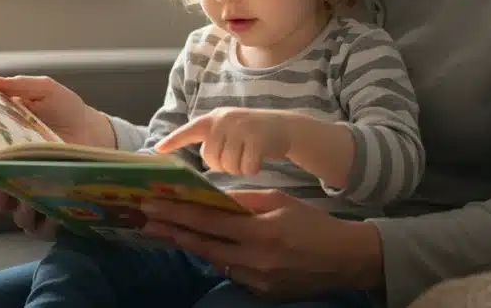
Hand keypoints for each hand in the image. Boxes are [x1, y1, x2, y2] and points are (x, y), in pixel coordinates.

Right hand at [0, 75, 112, 238]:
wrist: (96, 130)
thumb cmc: (66, 111)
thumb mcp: (45, 91)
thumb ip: (21, 86)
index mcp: (8, 155)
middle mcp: (18, 180)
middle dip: (2, 198)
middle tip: (16, 185)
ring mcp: (38, 197)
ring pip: (20, 219)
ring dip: (26, 213)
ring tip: (41, 198)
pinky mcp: (58, 210)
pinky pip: (45, 229)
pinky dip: (47, 225)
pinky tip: (58, 212)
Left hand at [140, 189, 383, 297]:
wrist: (345, 259)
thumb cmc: (312, 223)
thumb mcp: (279, 201)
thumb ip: (243, 201)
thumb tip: (210, 197)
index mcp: (261, 231)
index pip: (209, 220)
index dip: (177, 211)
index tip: (152, 203)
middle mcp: (256, 259)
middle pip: (202, 244)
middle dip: (172, 229)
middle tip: (145, 218)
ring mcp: (257, 280)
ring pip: (213, 259)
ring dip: (190, 243)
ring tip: (167, 229)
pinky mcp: (261, 293)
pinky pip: (230, 272)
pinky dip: (216, 257)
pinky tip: (202, 246)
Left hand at [154, 107, 293, 175]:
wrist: (286, 126)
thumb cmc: (252, 134)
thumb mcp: (229, 128)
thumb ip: (211, 138)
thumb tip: (193, 160)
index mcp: (214, 118)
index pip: (189, 130)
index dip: (173, 140)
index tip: (157, 150)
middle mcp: (225, 120)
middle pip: (210, 158)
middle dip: (222, 164)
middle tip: (236, 156)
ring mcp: (241, 128)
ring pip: (228, 166)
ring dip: (238, 168)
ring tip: (248, 155)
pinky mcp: (257, 139)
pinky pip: (246, 168)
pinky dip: (252, 170)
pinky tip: (259, 159)